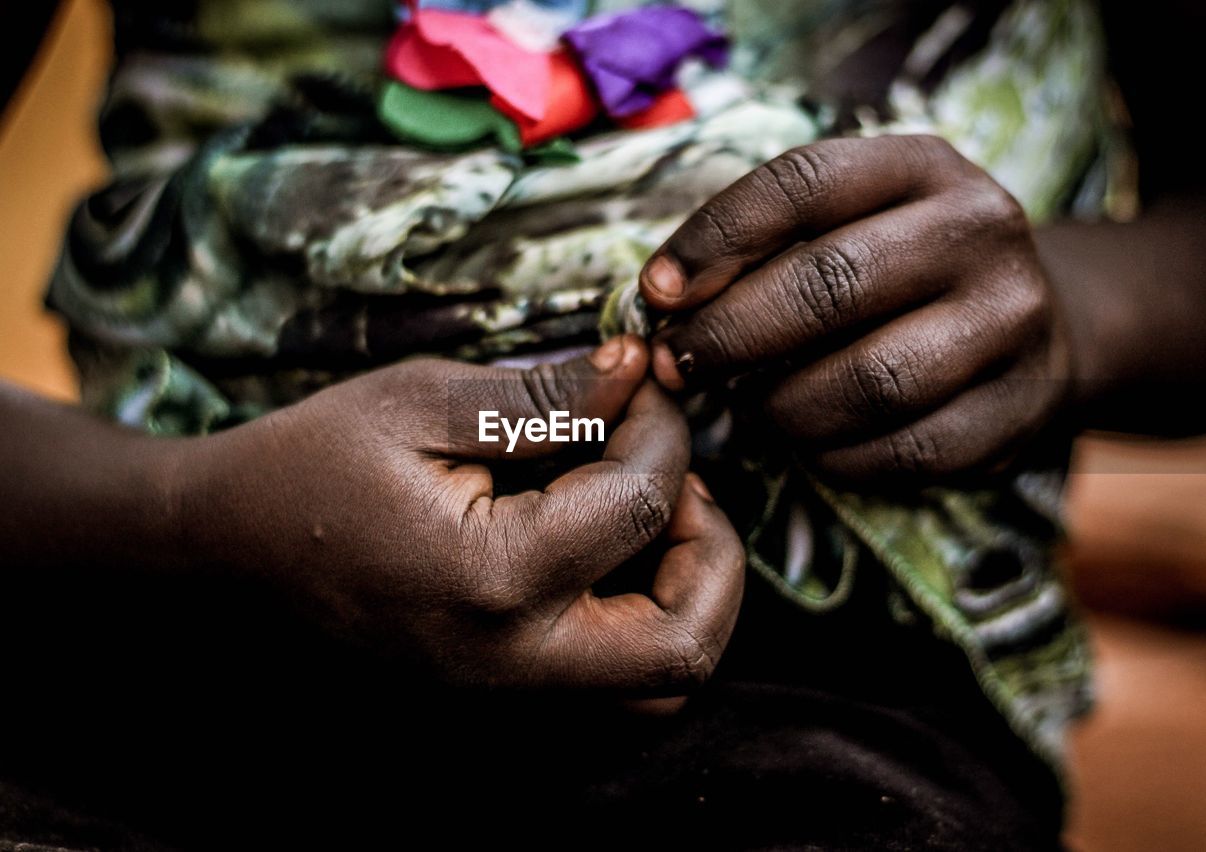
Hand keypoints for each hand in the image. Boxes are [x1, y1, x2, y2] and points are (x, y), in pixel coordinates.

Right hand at [179, 337, 743, 691]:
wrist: (227, 552)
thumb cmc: (312, 465)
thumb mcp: (420, 402)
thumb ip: (542, 393)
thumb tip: (638, 369)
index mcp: (492, 580)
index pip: (641, 503)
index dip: (662, 428)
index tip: (642, 384)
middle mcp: (511, 662)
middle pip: (687, 643)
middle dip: (714, 548)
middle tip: (678, 479)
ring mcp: (506, 697)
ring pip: (662, 685)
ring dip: (692, 598)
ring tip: (654, 518)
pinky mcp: (500, 700)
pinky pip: (614, 691)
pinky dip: (646, 625)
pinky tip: (613, 557)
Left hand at [639, 135, 1072, 479]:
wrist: (1036, 324)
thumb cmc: (901, 270)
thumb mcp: (850, 220)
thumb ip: (767, 243)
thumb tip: (663, 299)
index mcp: (923, 165)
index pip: (800, 184)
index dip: (714, 239)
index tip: (656, 292)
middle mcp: (979, 230)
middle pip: (828, 286)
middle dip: (730, 335)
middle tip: (679, 366)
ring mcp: (1011, 321)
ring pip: (868, 380)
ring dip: (781, 407)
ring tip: (749, 408)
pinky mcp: (1018, 408)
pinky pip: (904, 451)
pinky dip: (835, 457)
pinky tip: (808, 445)